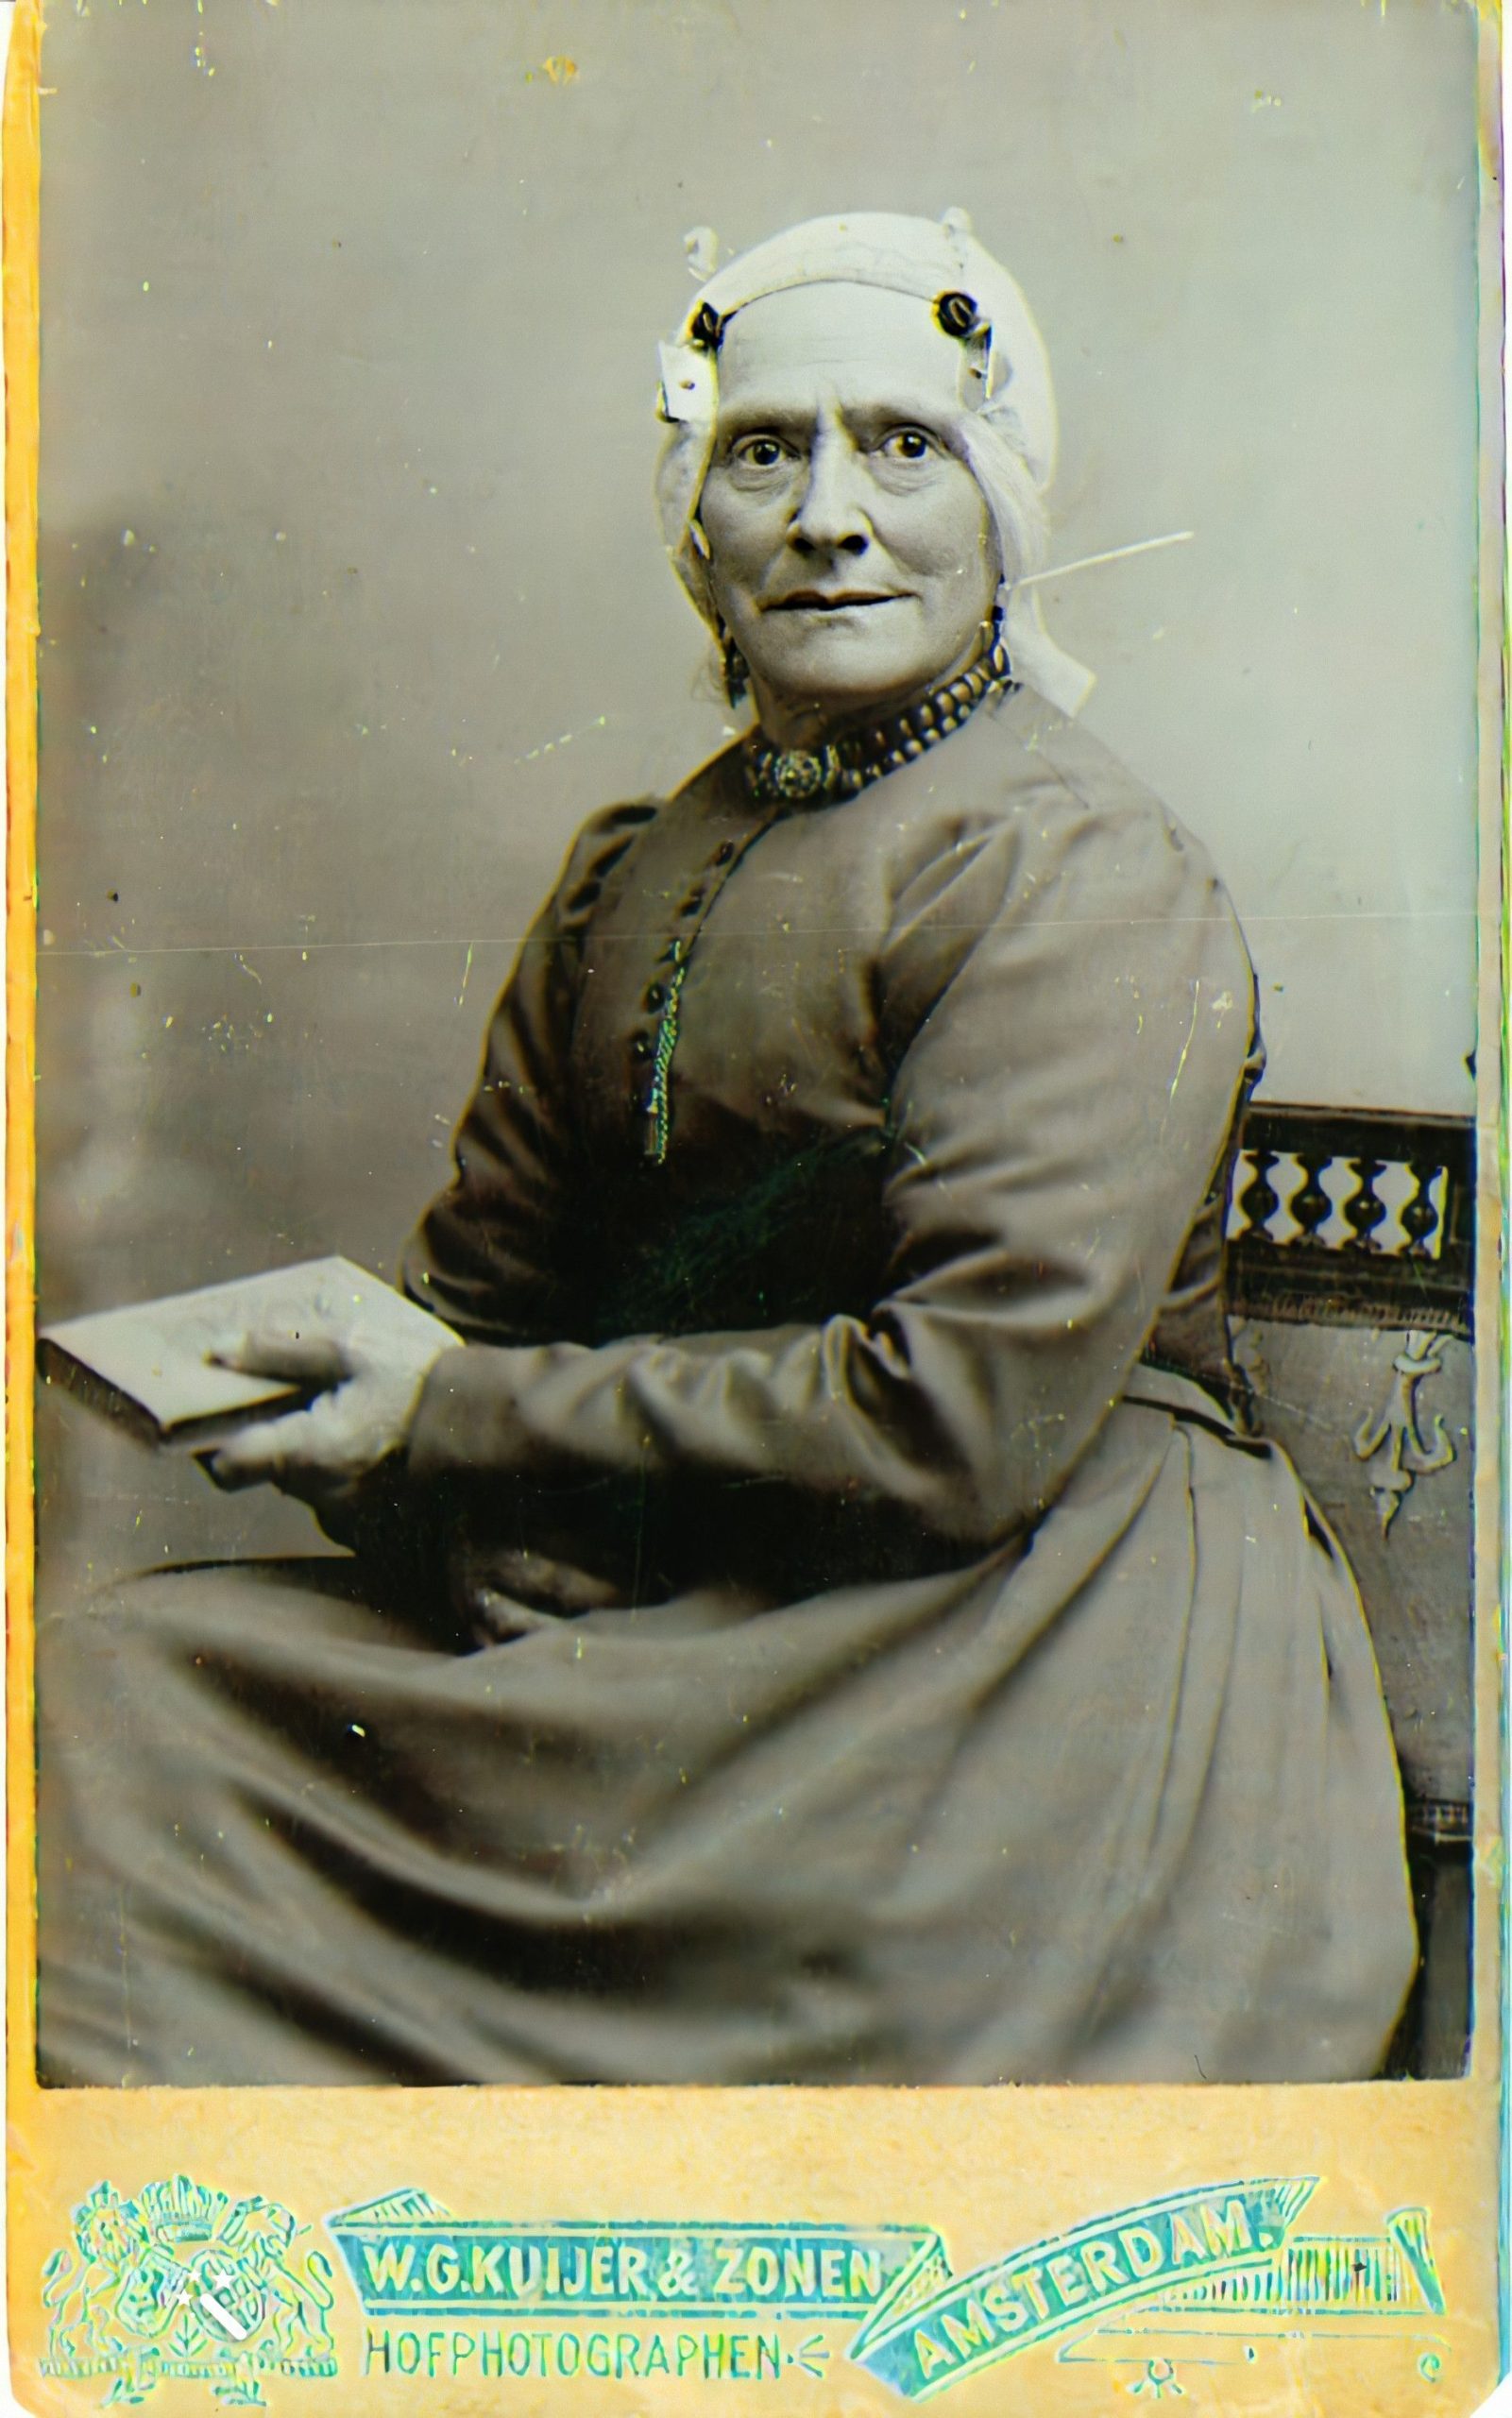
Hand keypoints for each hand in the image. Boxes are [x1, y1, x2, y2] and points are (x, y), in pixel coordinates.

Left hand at [205, 1310, 454, 1506]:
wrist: (490, 1425)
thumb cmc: (420, 1384)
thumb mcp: (350, 1350)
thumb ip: (280, 1352)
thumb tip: (220, 1353)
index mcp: (307, 1451)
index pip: (225, 1468)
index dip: (214, 1445)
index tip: (223, 1417)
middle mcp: (320, 1493)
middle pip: (266, 1472)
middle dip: (274, 1438)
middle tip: (298, 1399)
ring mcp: (348, 1514)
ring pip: (303, 1483)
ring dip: (311, 1453)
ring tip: (347, 1413)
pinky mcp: (374, 1521)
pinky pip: (337, 1495)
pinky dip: (343, 1469)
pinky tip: (371, 1440)